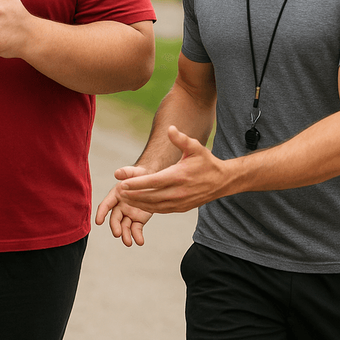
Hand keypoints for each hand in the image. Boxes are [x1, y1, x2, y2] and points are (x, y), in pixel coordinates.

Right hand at [95, 166, 152, 246]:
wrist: (152, 180)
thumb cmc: (140, 174)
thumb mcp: (134, 172)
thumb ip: (126, 172)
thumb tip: (117, 173)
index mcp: (116, 194)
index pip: (106, 204)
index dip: (101, 213)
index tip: (98, 222)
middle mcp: (120, 205)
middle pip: (115, 218)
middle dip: (115, 227)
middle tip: (118, 234)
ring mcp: (129, 213)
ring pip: (125, 226)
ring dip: (125, 235)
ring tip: (129, 243)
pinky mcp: (139, 219)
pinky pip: (136, 229)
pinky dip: (137, 236)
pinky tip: (140, 242)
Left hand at [112, 126, 227, 213]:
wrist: (222, 181)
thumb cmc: (206, 162)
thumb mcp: (195, 147)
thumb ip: (181, 139)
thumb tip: (170, 129)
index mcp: (179, 176)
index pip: (153, 182)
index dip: (136, 184)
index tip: (122, 184)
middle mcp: (179, 191)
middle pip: (150, 196)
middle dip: (132, 195)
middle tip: (118, 192)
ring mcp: (180, 202)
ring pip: (155, 206)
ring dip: (138, 203)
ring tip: (124, 199)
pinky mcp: (182, 208)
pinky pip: (162, 210)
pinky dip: (149, 208)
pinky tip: (138, 204)